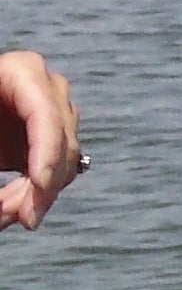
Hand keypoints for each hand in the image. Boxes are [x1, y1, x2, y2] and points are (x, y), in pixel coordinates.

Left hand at [0, 51, 74, 231]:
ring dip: (39, 196)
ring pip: (65, 162)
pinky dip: (37, 194)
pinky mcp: (47, 139)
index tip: (40, 186)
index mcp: (23, 72)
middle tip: (19, 218)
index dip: (47, 152)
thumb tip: (20, 184)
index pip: (46, 115)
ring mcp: (52, 114)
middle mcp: (47, 90)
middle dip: (41, 186)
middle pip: (61, 142)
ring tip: (7, 216)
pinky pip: (57, 170)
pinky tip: (16, 210)